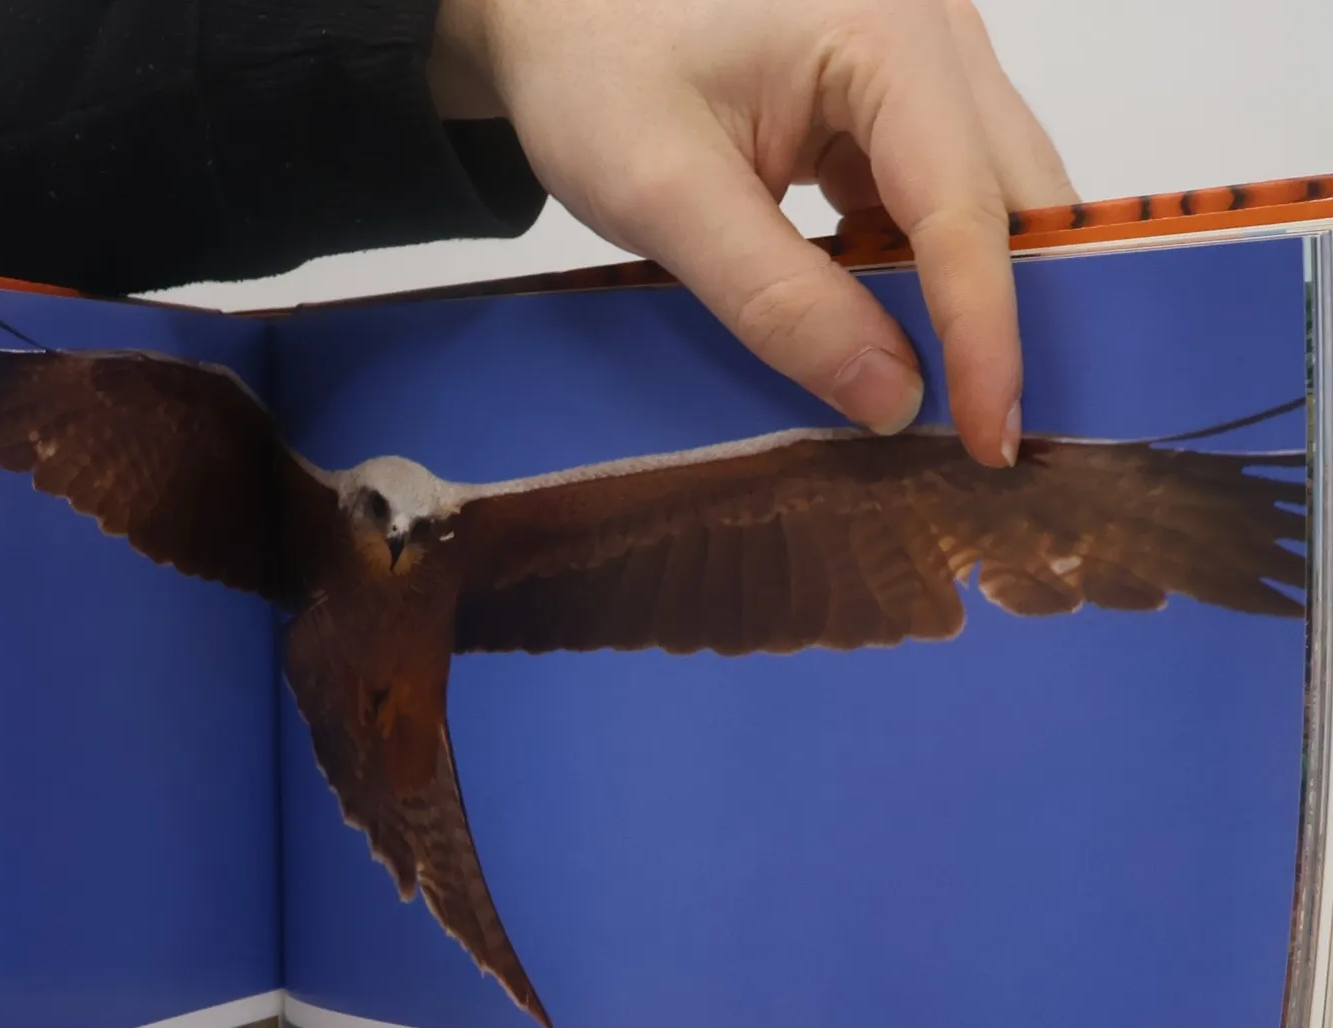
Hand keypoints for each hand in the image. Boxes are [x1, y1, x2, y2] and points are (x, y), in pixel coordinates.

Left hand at [428, 0, 1074, 465]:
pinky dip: (926, 274)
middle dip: (1016, 316)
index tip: (991, 438)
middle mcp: (933, 32)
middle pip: (1014, 192)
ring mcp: (921, 62)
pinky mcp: (892, 101)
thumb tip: (890, 398)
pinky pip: (938, 198)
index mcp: (886, 31)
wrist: (557, 8)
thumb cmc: (596, 71)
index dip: (984, 332)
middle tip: (996, 439)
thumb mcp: (667, 195)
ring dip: (975, 299)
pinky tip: (898, 344)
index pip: (963, 207)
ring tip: (960, 407)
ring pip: (989, 196)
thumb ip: (777, 299)